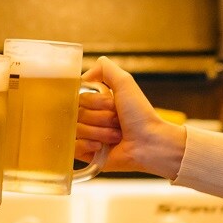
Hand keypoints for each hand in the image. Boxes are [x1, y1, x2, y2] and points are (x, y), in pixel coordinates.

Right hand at [76, 57, 187, 178]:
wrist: (149, 143)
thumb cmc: (140, 114)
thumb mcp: (124, 82)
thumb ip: (104, 68)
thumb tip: (82, 77)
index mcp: (98, 103)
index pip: (78, 97)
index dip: (94, 101)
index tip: (111, 104)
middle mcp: (92, 118)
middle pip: (76, 113)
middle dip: (99, 117)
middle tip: (117, 121)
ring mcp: (88, 137)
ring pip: (75, 129)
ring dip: (99, 132)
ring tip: (116, 136)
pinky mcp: (87, 154)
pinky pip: (73, 146)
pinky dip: (88, 145)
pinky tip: (102, 147)